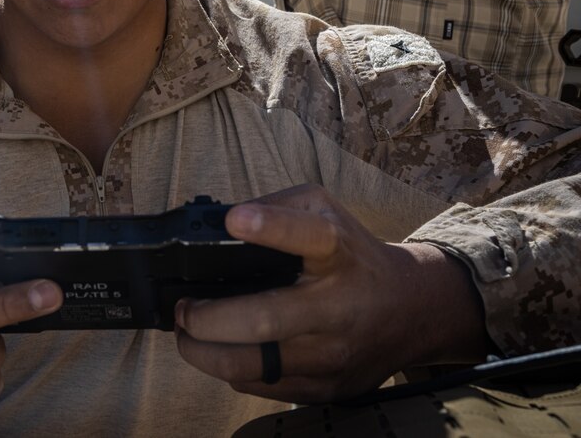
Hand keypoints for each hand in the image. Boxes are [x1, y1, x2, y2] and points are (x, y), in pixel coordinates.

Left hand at [174, 184, 488, 402]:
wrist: (411, 310)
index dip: (271, 227)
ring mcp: (333, 354)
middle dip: (207, 317)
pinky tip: (222, 351)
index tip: (233, 220)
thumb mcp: (324, 212)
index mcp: (339, 252)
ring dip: (204, 352)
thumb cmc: (353, 256)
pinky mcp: (327, 388)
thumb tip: (222, 223)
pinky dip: (231, 369)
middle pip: (264, 319)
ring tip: (188, 334)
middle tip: (183, 308)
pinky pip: (261, 386)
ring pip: (252, 365)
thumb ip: (277, 207)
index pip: (310, 235)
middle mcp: (339, 306)